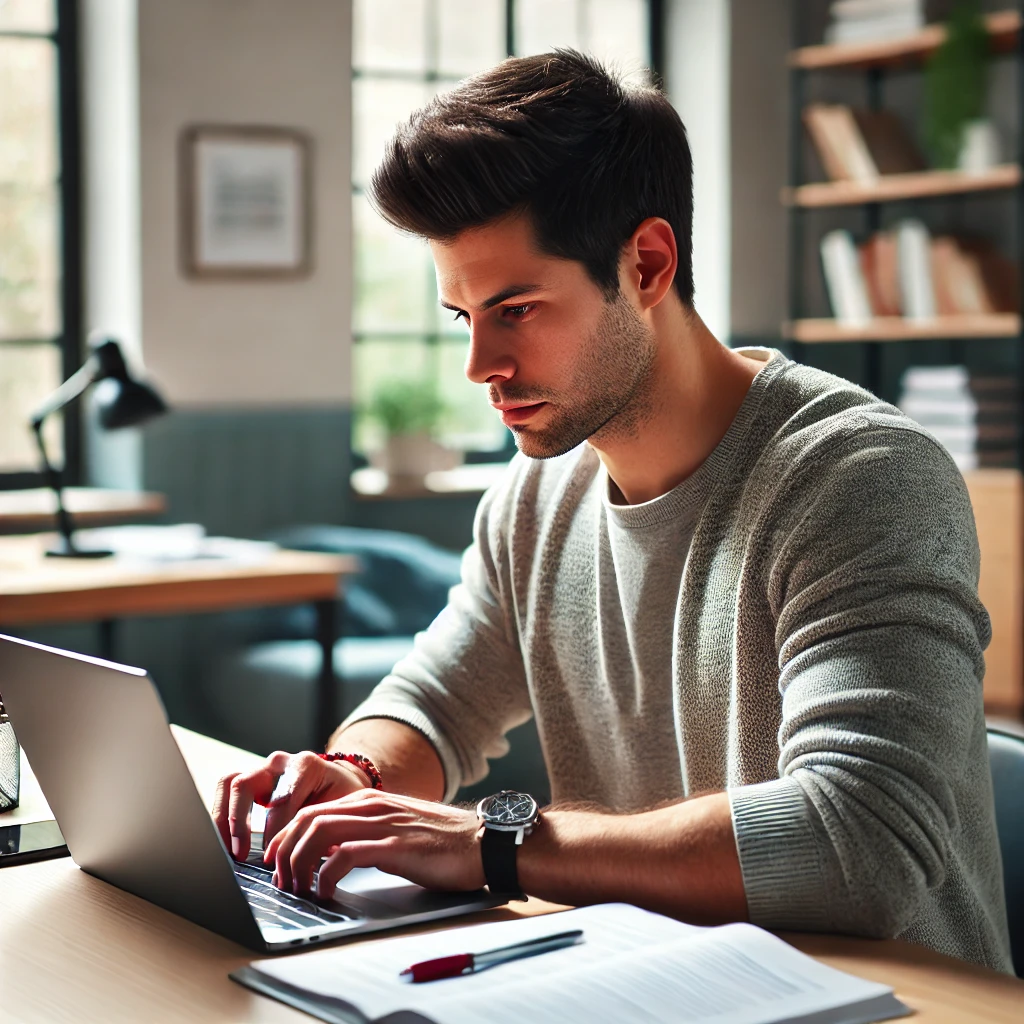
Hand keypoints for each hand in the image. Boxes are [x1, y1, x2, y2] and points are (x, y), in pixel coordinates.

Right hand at [212, 750, 370, 861]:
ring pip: (229, 784)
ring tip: (226, 850)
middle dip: (237, 822)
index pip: (280, 800)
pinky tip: (226, 843)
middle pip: (244, 784)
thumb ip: (326, 827)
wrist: (341, 781)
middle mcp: (280, 763)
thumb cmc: (343, 797)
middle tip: (240, 854)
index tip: (274, 857)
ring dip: (223, 819)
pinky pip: (227, 791)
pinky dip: (222, 817)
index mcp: (305, 766)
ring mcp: (263, 769)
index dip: (274, 832)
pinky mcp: (253, 780)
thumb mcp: (343, 809)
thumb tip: (311, 859)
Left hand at [262, 789, 485, 898]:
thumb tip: (333, 854)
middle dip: (283, 850)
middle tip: (279, 879)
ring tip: (298, 888)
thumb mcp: (396, 828)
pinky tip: (327, 891)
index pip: (311, 809)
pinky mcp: (394, 846)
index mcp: (369, 800)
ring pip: (318, 832)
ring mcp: (382, 823)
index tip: (276, 861)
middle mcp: (371, 805)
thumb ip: (366, 833)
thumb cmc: (443, 841)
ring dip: (298, 863)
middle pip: (306, 818)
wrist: (483, 841)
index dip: (285, 836)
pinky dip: (326, 874)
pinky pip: (344, 855)